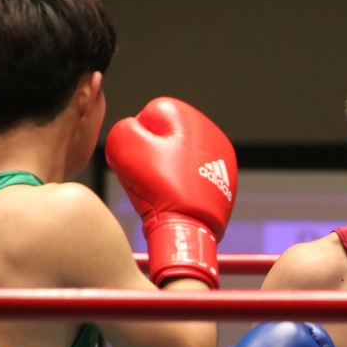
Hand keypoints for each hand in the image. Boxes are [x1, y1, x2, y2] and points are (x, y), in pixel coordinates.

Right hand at [105, 97, 236, 287]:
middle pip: (168, 137)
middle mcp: (212, 134)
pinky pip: (193, 177)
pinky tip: (177, 198)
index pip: (150, 115)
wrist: (187, 231)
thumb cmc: (158, 189)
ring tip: (164, 189)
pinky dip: (183, 184)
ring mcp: (222, 160)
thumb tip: (134, 131)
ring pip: (180, 157)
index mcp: (190, 117)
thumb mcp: (125, 148)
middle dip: (154, 153)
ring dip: (168, 168)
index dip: (138, 139)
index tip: (141, 161)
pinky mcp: (223, 182)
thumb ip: (123, 128)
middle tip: (151, 176)